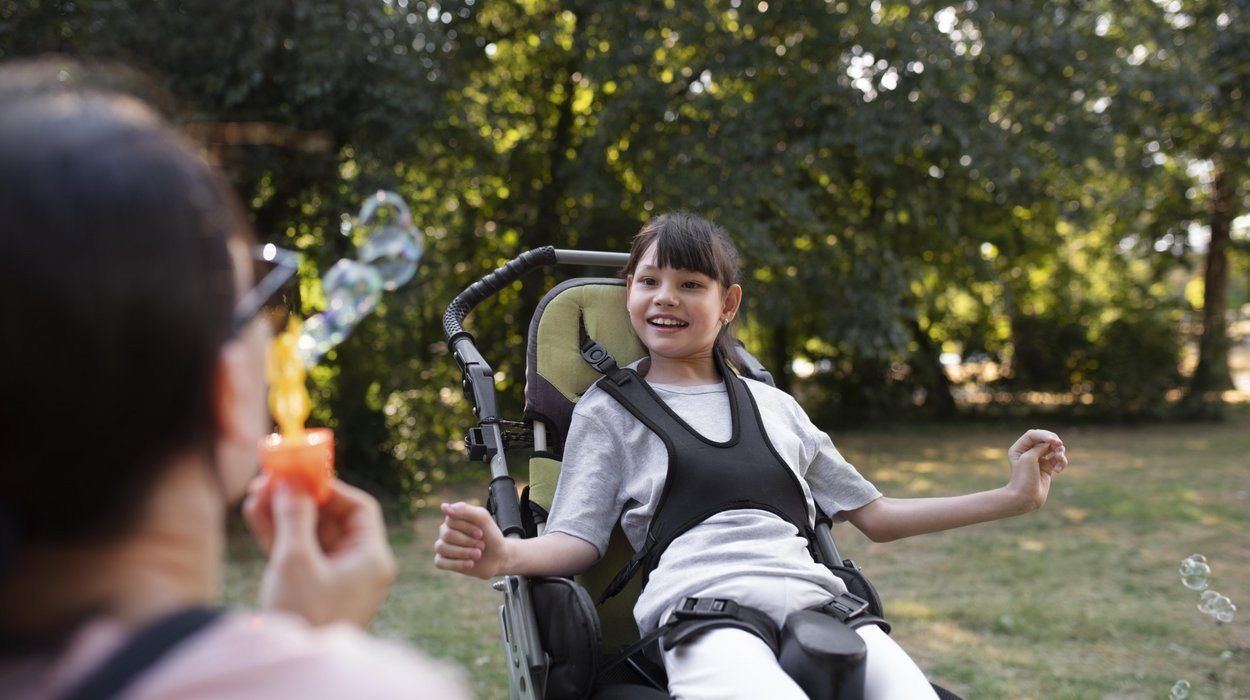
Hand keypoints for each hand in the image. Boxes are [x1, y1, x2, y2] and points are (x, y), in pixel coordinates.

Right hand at [243, 475, 396, 626]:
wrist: (291, 673)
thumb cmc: (304, 616)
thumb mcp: (296, 561)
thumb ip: (294, 516)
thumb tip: (291, 482)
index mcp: (371, 559)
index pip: (359, 509)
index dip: (330, 488)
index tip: (302, 475)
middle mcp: (358, 568)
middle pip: (331, 520)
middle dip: (299, 498)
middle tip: (271, 478)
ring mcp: (334, 580)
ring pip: (310, 534)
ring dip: (283, 513)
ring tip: (254, 492)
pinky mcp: (311, 590)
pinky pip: (298, 553)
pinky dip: (279, 535)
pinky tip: (255, 513)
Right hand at [433, 501, 508, 579]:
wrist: (498, 557)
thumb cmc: (490, 535)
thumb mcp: (483, 518)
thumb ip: (464, 510)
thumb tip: (443, 507)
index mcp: (453, 519)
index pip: (451, 520)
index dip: (467, 528)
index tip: (481, 534)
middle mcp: (445, 531)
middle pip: (447, 534)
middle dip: (468, 541)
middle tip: (481, 545)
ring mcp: (443, 546)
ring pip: (441, 548)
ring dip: (464, 552)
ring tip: (478, 555)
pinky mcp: (443, 561)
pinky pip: (439, 562)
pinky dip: (456, 564)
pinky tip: (470, 564)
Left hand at [1006, 429, 1067, 511]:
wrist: (1026, 498)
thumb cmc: (1024, 478)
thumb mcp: (1029, 458)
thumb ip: (1039, 447)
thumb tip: (1050, 442)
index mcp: (1019, 448)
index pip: (1033, 434)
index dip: (1045, 435)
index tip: (1054, 441)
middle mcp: (1028, 452)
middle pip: (1045, 439)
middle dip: (1054, 443)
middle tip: (1059, 447)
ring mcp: (1038, 460)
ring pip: (1054, 449)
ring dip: (1059, 452)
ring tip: (1059, 459)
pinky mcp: (1047, 468)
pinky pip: (1058, 460)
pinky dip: (1061, 462)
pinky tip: (1058, 470)